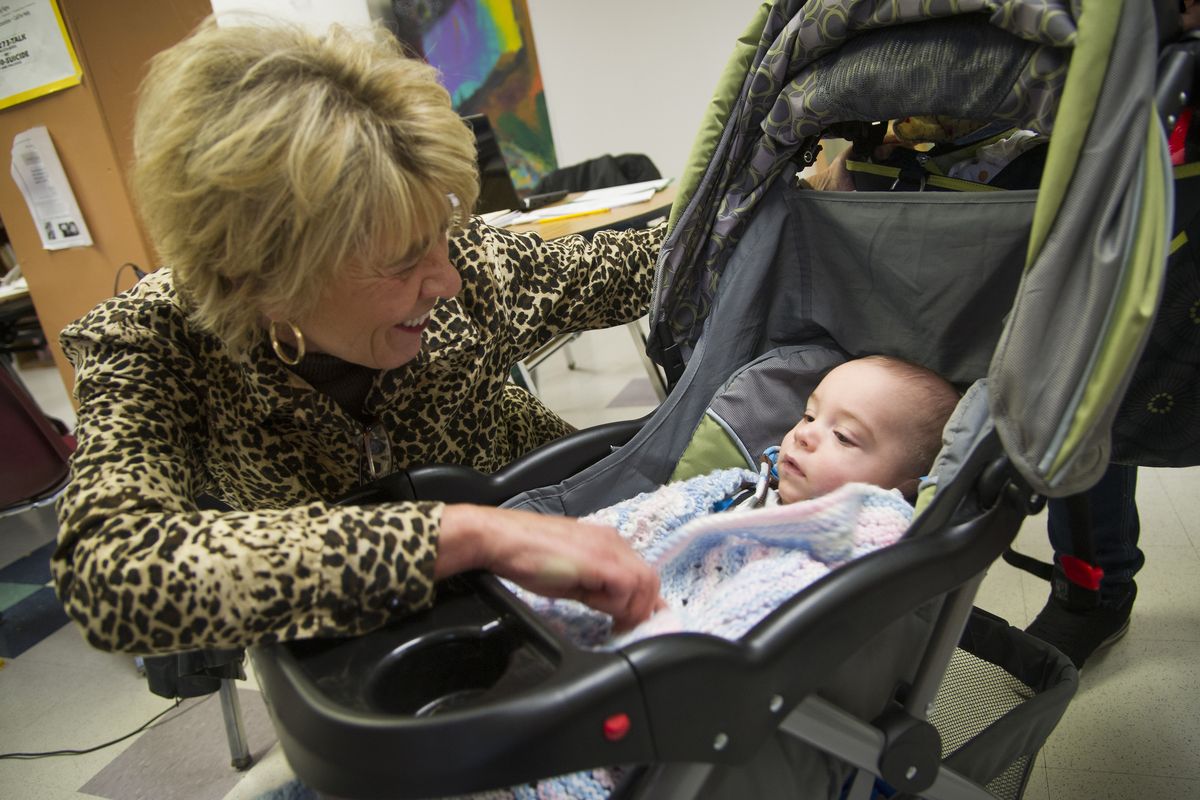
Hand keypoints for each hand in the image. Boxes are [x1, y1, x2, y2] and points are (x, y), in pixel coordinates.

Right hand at [437, 504, 663, 631]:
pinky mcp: (597, 559)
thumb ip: (597, 589)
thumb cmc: (526, 556)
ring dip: (629, 608)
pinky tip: (596, 607)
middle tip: (621, 626)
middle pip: (650, 580)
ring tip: (606, 617)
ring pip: (644, 583)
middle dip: (640, 609)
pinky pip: (626, 585)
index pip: (644, 574)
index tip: (635, 620)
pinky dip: (617, 603)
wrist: (502, 539)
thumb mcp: (570, 576)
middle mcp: (613, 541)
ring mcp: (607, 548)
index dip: (644, 602)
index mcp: (608, 543)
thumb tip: (614, 608)